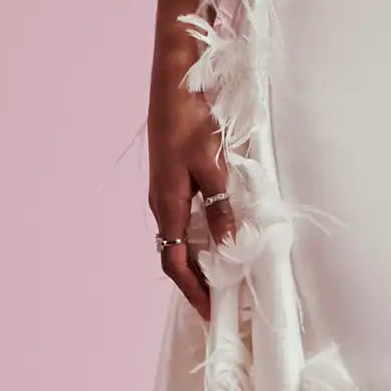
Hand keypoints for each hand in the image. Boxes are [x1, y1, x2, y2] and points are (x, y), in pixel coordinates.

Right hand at [148, 34, 235, 320]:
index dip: (192, 291)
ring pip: (179, 234)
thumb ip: (221, 208)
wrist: (173, 78)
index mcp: (167, 205)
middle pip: (174, 253)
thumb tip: (230, 245)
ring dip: (198, 258)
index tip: (209, 313)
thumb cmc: (191, 120)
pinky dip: (199, 233)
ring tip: (223, 274)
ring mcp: (164, 189)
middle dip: (195, 280)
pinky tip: (218, 234)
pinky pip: (182, 216)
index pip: (175, 262)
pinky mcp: (171, 175)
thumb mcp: (212, 167)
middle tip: (220, 299)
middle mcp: (160, 202)